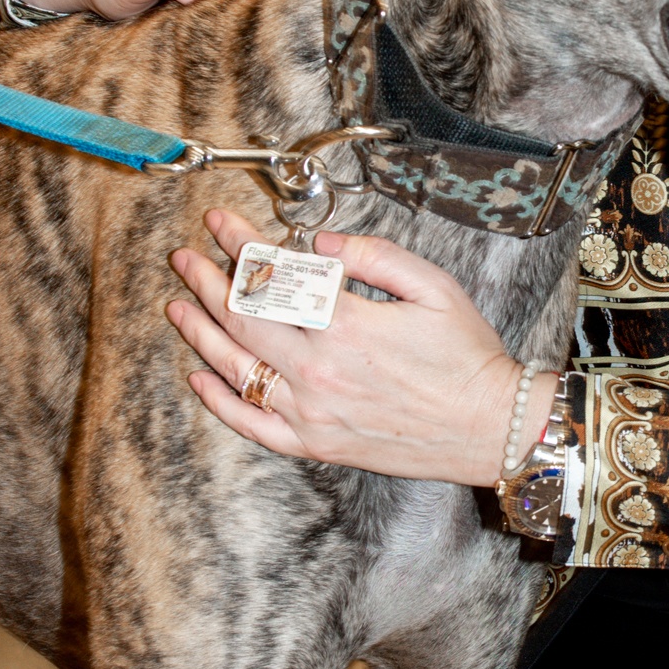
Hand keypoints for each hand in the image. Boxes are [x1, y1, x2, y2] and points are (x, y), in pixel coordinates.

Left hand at [166, 207, 557, 485]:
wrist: (490, 427)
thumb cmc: (468, 356)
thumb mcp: (432, 287)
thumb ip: (372, 254)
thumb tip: (318, 240)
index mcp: (347, 326)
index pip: (272, 276)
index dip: (239, 244)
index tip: (219, 224)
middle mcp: (319, 371)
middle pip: (241, 318)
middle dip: (206, 280)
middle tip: (186, 258)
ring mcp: (313, 412)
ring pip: (236, 368)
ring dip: (199, 332)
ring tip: (177, 304)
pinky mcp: (317, 445)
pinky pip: (254, 424)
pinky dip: (220, 401)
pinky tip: (200, 376)